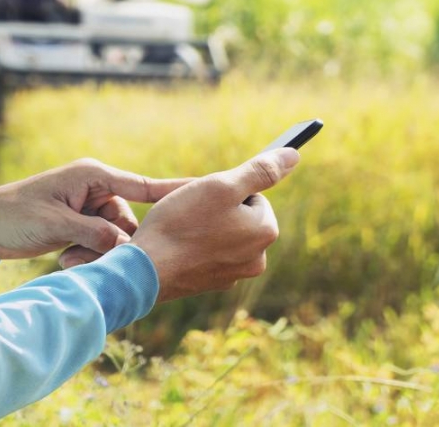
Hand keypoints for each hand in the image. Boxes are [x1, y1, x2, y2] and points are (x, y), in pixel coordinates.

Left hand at [0, 159, 190, 262]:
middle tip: (101, 257)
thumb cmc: (12, 215)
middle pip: (131, 219)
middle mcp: (95, 189)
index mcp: (93, 176)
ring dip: (102, 252)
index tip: (204, 195)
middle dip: (122, 242)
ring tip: (69, 258)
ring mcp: (88, 208)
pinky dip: (92, 255)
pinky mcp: (80, 225)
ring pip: (117, 235)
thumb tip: (128, 250)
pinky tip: (66, 259)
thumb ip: (95, 234)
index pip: (144, 185)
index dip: (174, 192)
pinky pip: (101, 242)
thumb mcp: (55, 224)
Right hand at [130, 148, 299, 301]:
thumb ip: (261, 170)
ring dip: (205, 227)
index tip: (205, 198)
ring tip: (182, 229)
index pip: (253, 195)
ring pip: (223, 234)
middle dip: (217, 209)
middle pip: (240, 216)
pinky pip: (208, 253)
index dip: (226, 190)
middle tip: (191, 213)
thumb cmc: (182, 224)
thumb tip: (293, 155)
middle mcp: (257, 258)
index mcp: (266, 232)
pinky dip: (195, 246)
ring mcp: (234, 275)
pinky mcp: (211, 284)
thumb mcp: (222, 186)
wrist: (145, 271)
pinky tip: (177, 246)